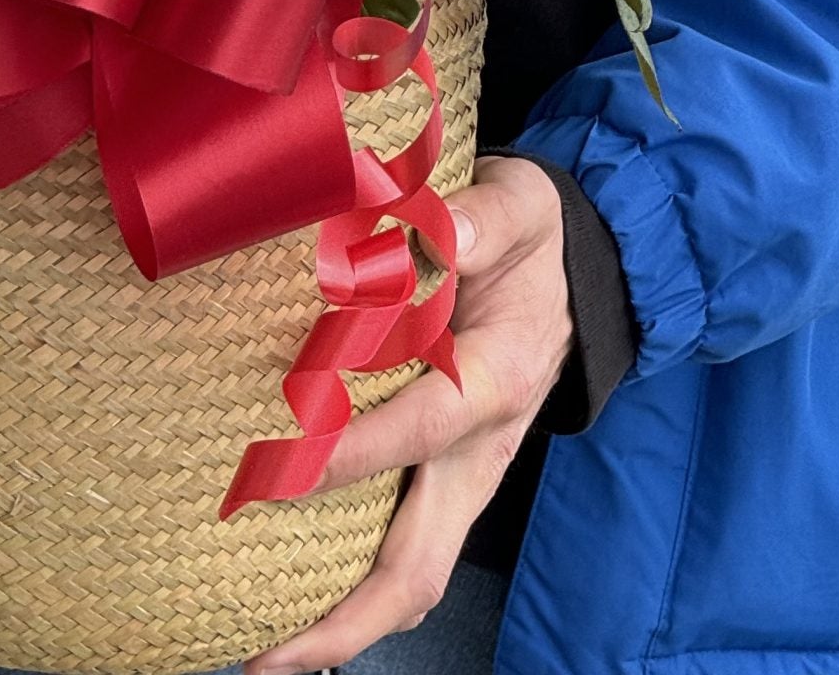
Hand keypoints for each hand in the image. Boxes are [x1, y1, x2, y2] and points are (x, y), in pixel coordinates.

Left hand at [245, 157, 574, 673]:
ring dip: (344, 623)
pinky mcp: (450, 478)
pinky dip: (354, 587)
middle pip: (420, 566)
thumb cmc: (533, 237)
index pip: (419, 429)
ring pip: (414, 577)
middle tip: (261, 649)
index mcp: (498, 381)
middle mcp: (483, 450)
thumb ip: (479, 220)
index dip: (352, 453)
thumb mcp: (521, 208)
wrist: (576, 264)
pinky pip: (406, 550)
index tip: (281, 468)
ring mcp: (467, 476)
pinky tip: (294, 598)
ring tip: (262, 651)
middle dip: (345, 617)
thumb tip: (434, 233)